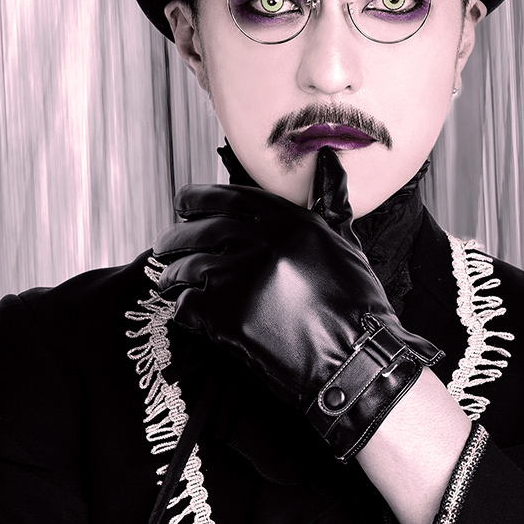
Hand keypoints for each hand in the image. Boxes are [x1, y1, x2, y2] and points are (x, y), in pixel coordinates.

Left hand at [153, 148, 442, 460]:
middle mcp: (264, 244)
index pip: (228, 198)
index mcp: (290, 222)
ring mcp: (244, 280)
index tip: (184, 205)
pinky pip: (187, 305)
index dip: (198, 200)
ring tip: (168, 281)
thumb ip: (330, 202)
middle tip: (166, 246)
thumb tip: (329, 162)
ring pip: (187, 268)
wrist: (357, 362)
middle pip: (200, 231)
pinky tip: (182, 310)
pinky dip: (180, 307)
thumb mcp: (346, 244)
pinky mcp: (230, 319)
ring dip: (172, 275)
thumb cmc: (357, 307)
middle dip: (176, 238)